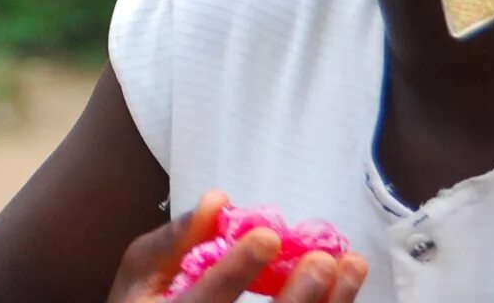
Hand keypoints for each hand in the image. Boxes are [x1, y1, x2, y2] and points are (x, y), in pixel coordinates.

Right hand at [108, 192, 367, 302]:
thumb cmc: (146, 302)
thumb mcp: (142, 269)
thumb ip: (175, 237)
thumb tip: (219, 201)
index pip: (206, 298)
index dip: (237, 269)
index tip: (268, 235)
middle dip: (299, 296)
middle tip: (322, 259)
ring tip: (351, 266)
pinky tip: (344, 289)